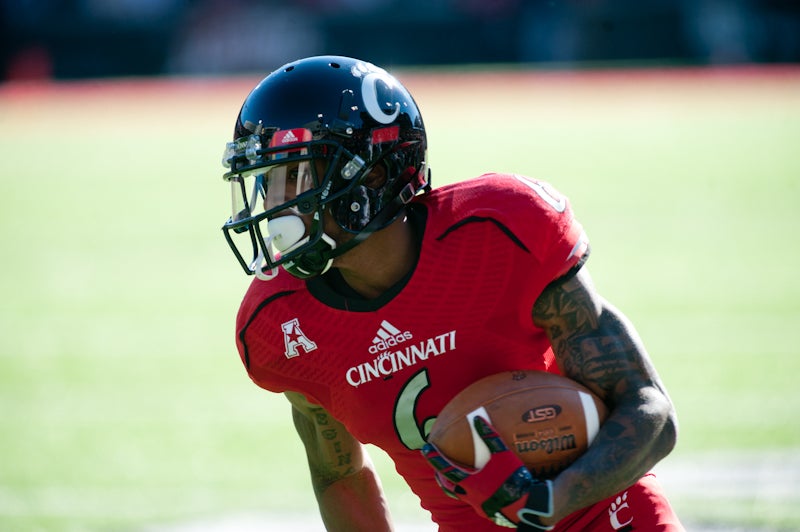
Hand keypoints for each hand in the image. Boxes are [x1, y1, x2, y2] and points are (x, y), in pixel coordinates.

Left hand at [422, 416, 554, 529]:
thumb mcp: (503, 454)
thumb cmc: (513, 479)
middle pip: (448, 486)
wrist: (526, 506)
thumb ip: (490, 436)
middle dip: (440, 476)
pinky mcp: (487, 511)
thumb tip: (478, 419)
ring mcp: (477, 504)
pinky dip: (470, 493)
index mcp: (469, 481)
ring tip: (453, 480)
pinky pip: (473, 501)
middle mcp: (469, 494)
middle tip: (437, 469)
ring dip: (453, 486)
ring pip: (459, 495)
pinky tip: (479, 489)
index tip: (426, 449)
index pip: (445, 468)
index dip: (435, 459)